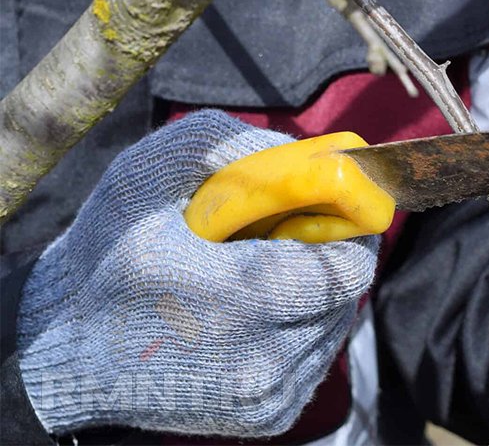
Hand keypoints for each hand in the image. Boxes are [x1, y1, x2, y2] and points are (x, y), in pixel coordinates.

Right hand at [17, 110, 379, 436]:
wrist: (65, 348)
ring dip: (313, 294)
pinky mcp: (267, 417)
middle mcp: (255, 360)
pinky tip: (249, 316)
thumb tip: (317, 154)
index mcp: (232, 298)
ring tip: (255, 278)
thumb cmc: (108, 252)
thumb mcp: (148, 176)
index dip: (342, 230)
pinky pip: (316, 358)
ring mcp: (263, 396)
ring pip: (335, 325)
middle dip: (327, 256)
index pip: (344, 265)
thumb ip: (233, 147)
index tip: (319, 211)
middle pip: (347, 294)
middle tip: (285, 239)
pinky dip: (297, 330)